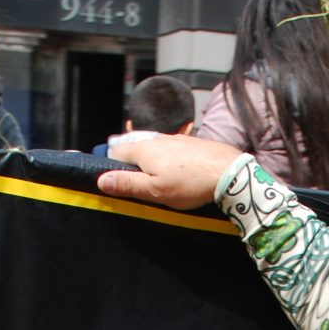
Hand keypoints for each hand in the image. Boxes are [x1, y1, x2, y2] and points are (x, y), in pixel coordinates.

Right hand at [97, 133, 242, 211]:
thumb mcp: (154, 190)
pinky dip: (169, 161)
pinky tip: (179, 174)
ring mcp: (175, 139)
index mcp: (143, 149)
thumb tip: (100, 179)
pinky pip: (171, 151)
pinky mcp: (190, 144)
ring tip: (159, 181)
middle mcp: (157, 139)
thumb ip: (127, 184)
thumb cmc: (190, 184)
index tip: (119, 183)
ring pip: (154, 149)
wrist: (228, 172)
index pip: (116, 153)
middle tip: (140, 186)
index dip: (113, 168)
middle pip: (134, 149)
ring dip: (151, 163)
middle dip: (132, 165)